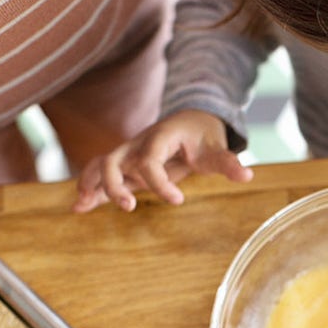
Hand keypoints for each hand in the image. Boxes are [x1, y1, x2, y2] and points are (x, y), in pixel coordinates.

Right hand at [73, 110, 253, 212]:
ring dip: (92, 184)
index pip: (151, 159)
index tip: (178, 200)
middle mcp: (138, 144)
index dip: (160, 181)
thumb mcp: (217, 148)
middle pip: (114, 159)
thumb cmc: (203, 135)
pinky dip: (90, 188)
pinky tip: (80, 207)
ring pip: (101, 165)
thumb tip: (247, 176)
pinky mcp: (126, 165)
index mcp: (161, 137)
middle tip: (129, 206)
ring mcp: (129, 153)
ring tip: (83, 207)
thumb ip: (228, 163)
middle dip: (115, 182)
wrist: (190, 120)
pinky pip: (101, 173)